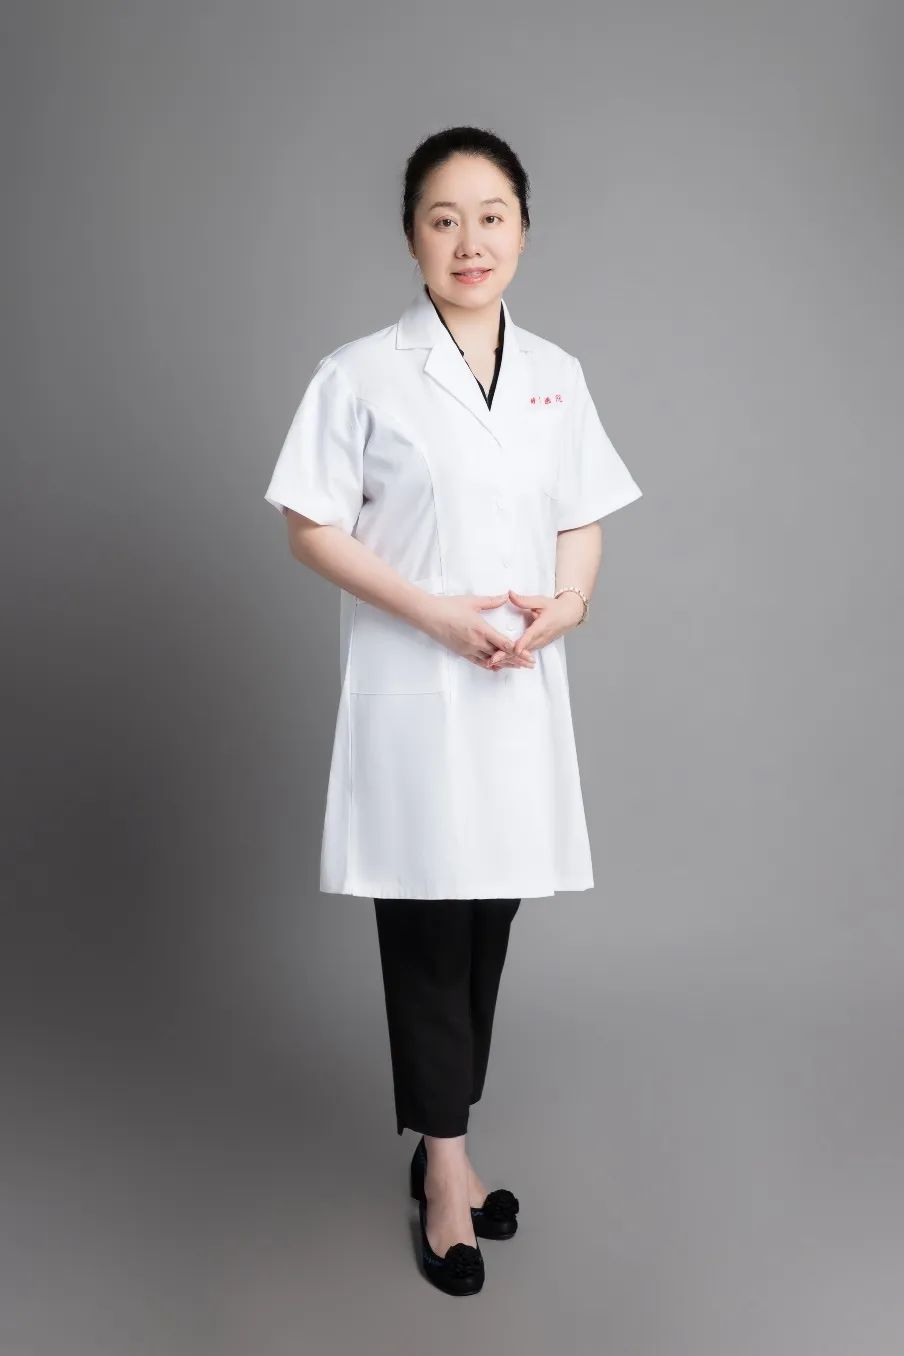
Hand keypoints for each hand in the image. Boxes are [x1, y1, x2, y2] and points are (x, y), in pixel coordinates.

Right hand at [420, 592, 536, 669]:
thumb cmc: (449, 606)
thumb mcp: (472, 601)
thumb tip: (506, 596)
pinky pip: (479, 662)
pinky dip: (490, 665)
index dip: (519, 651)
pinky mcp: (462, 652)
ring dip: (505, 664)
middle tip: (530, 664)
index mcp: (481, 629)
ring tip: (518, 667)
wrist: (428, 615)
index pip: (504, 644)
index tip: (529, 655)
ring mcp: (469, 649)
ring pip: (491, 661)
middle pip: (501, 655)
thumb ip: (491, 601)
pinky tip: (497, 667)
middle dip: (517, 660)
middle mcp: (476, 643)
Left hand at [481, 588, 584, 667]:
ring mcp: (538, 644)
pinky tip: (500, 661)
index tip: (512, 649)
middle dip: (507, 655)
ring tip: (492, 662)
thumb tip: (509, 594)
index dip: (521, 644)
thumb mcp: (540, 601)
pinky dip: (512, 658)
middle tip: (492, 659)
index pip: (530, 637)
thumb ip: (524, 600)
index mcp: (541, 626)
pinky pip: (523, 654)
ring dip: (508, 658)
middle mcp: (540, 638)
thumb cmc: (555, 607)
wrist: (569, 616)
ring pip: (522, 654)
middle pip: (522, 650)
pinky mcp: (536, 647)